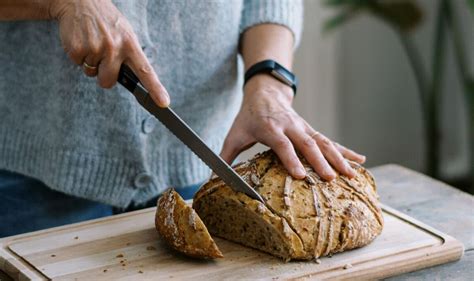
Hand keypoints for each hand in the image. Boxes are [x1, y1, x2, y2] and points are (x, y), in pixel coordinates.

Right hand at [49, 0, 168, 106]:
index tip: (164, 103)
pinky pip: (78, 64)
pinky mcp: (78, 48)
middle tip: (101, 57)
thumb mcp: (125, 34)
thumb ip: (130, 56)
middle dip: (103, 76)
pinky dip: (77, 55)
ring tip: (92, 42)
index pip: (146, 71)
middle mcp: (115, 47)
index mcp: (130, 44)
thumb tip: (135, 81)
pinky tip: (82, 39)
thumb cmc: (107, 22)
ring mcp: (96, 48)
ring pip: (91, 73)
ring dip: (90, 62)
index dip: (155, 89)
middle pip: (108, 82)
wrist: (80, 1)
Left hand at [220, 74, 365, 180]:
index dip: (290, 159)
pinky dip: (346, 150)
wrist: (265, 93)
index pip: (282, 144)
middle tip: (332, 178)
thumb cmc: (248, 117)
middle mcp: (290, 126)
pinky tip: (360, 160)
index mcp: (270, 127)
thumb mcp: (234, 134)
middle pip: (308, 143)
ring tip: (351, 174)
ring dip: (338, 158)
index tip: (300, 175)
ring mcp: (304, 127)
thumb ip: (225, 156)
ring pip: (324, 142)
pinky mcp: (311, 130)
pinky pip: (331, 141)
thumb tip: (213, 178)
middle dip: (321, 161)